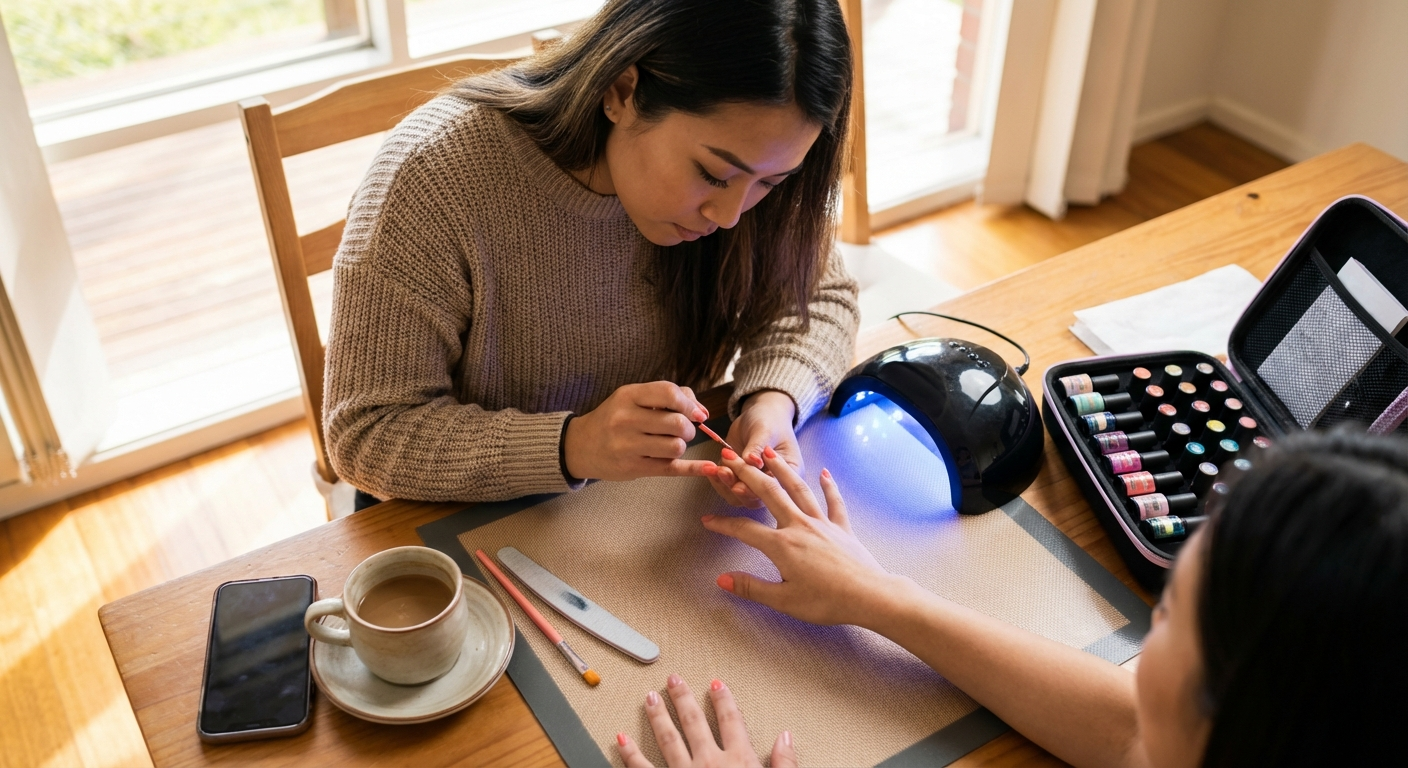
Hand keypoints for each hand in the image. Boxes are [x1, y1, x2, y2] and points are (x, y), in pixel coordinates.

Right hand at [564, 382, 716, 480]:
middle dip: (689, 428)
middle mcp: (626, 420)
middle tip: (684, 431)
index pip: (669, 394)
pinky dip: (694, 469)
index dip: (690, 404)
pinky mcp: (633, 469)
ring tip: (672, 443)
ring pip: (676, 447)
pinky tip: (709, 468)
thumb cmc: (613, 418)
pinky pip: (670, 468)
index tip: (698, 414)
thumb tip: (702, 412)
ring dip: (682, 445)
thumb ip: (667, 396)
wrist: (581, 446)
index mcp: (627, 396)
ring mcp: (628, 447)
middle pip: (677, 423)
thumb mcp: (632, 398)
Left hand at [616, 674, 794, 767]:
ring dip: (658, 716)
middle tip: (673, 679)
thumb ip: (785, 764)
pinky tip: (621, 739)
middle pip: (695, 723)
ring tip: (649, 698)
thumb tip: (786, 736)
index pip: (732, 723)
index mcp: (739, 762)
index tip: (716, 684)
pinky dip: (630, 754)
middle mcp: (710, 763)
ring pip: (668, 739)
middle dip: (683, 698)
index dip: (725, 701)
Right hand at [703, 446, 897, 627]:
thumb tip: (721, 580)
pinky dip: (829, 486)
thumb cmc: (826, 602)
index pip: (744, 530)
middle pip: (769, 493)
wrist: (869, 596)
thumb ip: (751, 587)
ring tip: (768, 453)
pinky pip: (834, 502)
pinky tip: (824, 472)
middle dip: (747, 474)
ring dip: (782, 469)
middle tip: (730, 457)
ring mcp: (822, 524)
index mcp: (782, 545)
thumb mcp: (783, 600)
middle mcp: (799, 526)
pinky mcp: (842, 528)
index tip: (706, 519)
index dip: (723, 524)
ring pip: (799, 489)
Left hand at [708, 391, 798, 507]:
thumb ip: (758, 447)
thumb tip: (752, 461)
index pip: (773, 490)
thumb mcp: (765, 430)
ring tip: (715, 469)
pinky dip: (717, 479)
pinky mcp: (738, 478)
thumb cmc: (769, 420)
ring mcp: (753, 483)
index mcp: (789, 475)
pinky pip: (726, 487)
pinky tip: (710, 469)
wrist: (758, 413)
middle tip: (723, 471)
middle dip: (736, 487)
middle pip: (754, 499)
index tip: (739, 485)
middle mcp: (772, 484)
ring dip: (724, 484)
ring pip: (737, 497)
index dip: (755, 490)